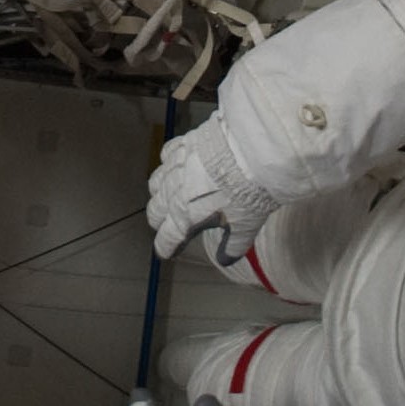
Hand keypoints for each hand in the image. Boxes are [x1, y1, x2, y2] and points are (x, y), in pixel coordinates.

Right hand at [147, 117, 284, 266]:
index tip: (166, 252)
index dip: (165, 248)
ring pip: (155, 184)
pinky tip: (177, 165)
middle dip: (160, 221)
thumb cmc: (248, 193)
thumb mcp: (246, 227)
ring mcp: (174, 168)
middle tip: (170, 224)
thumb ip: (233, 246)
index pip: (166, 240)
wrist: (250, 151)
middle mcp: (173, 195)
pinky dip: (168, 163)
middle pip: (154, 212)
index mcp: (185, 218)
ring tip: (171, 194)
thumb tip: (225, 260)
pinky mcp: (182, 146)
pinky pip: (166, 156)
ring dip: (160, 193)